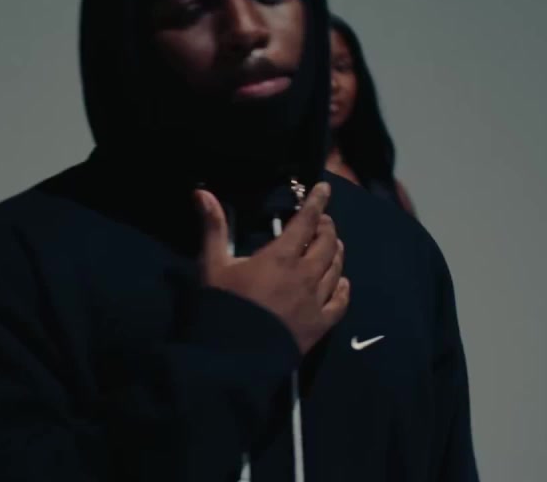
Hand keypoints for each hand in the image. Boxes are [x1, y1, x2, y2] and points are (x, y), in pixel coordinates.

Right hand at [196, 182, 349, 353]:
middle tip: (323, 220)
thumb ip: (213, 228)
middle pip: (326, 244)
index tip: (325, 189)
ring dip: (336, 253)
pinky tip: (342, 283)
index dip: (316, 203)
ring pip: (336, 270)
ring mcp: (316, 302)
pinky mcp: (320, 326)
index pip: (305, 222)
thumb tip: (203, 193)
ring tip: (334, 244)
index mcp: (280, 258)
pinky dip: (344, 288)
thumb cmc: (222, 306)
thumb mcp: (212, 265)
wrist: (233, 357)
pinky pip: (340, 303)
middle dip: (327, 227)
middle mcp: (305, 275)